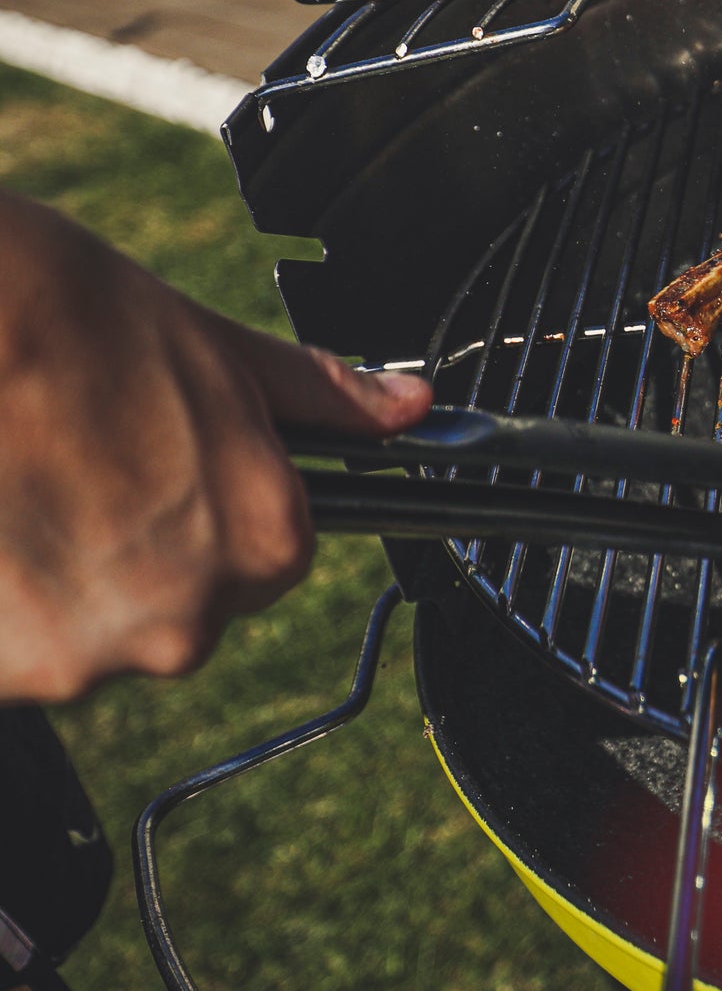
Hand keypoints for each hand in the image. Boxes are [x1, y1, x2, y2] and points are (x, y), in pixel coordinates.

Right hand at [0, 190, 431, 703]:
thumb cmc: (81, 319)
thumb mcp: (223, 352)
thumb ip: (326, 400)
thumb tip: (412, 406)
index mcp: (266, 541)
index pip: (267, 553)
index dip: (214, 503)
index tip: (164, 463)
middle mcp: (191, 620)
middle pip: (180, 604)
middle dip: (138, 547)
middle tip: (85, 463)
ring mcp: (89, 656)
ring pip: (92, 629)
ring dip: (63, 577)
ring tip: (28, 484)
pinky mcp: (3, 671)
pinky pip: (15, 649)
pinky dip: (2, 599)